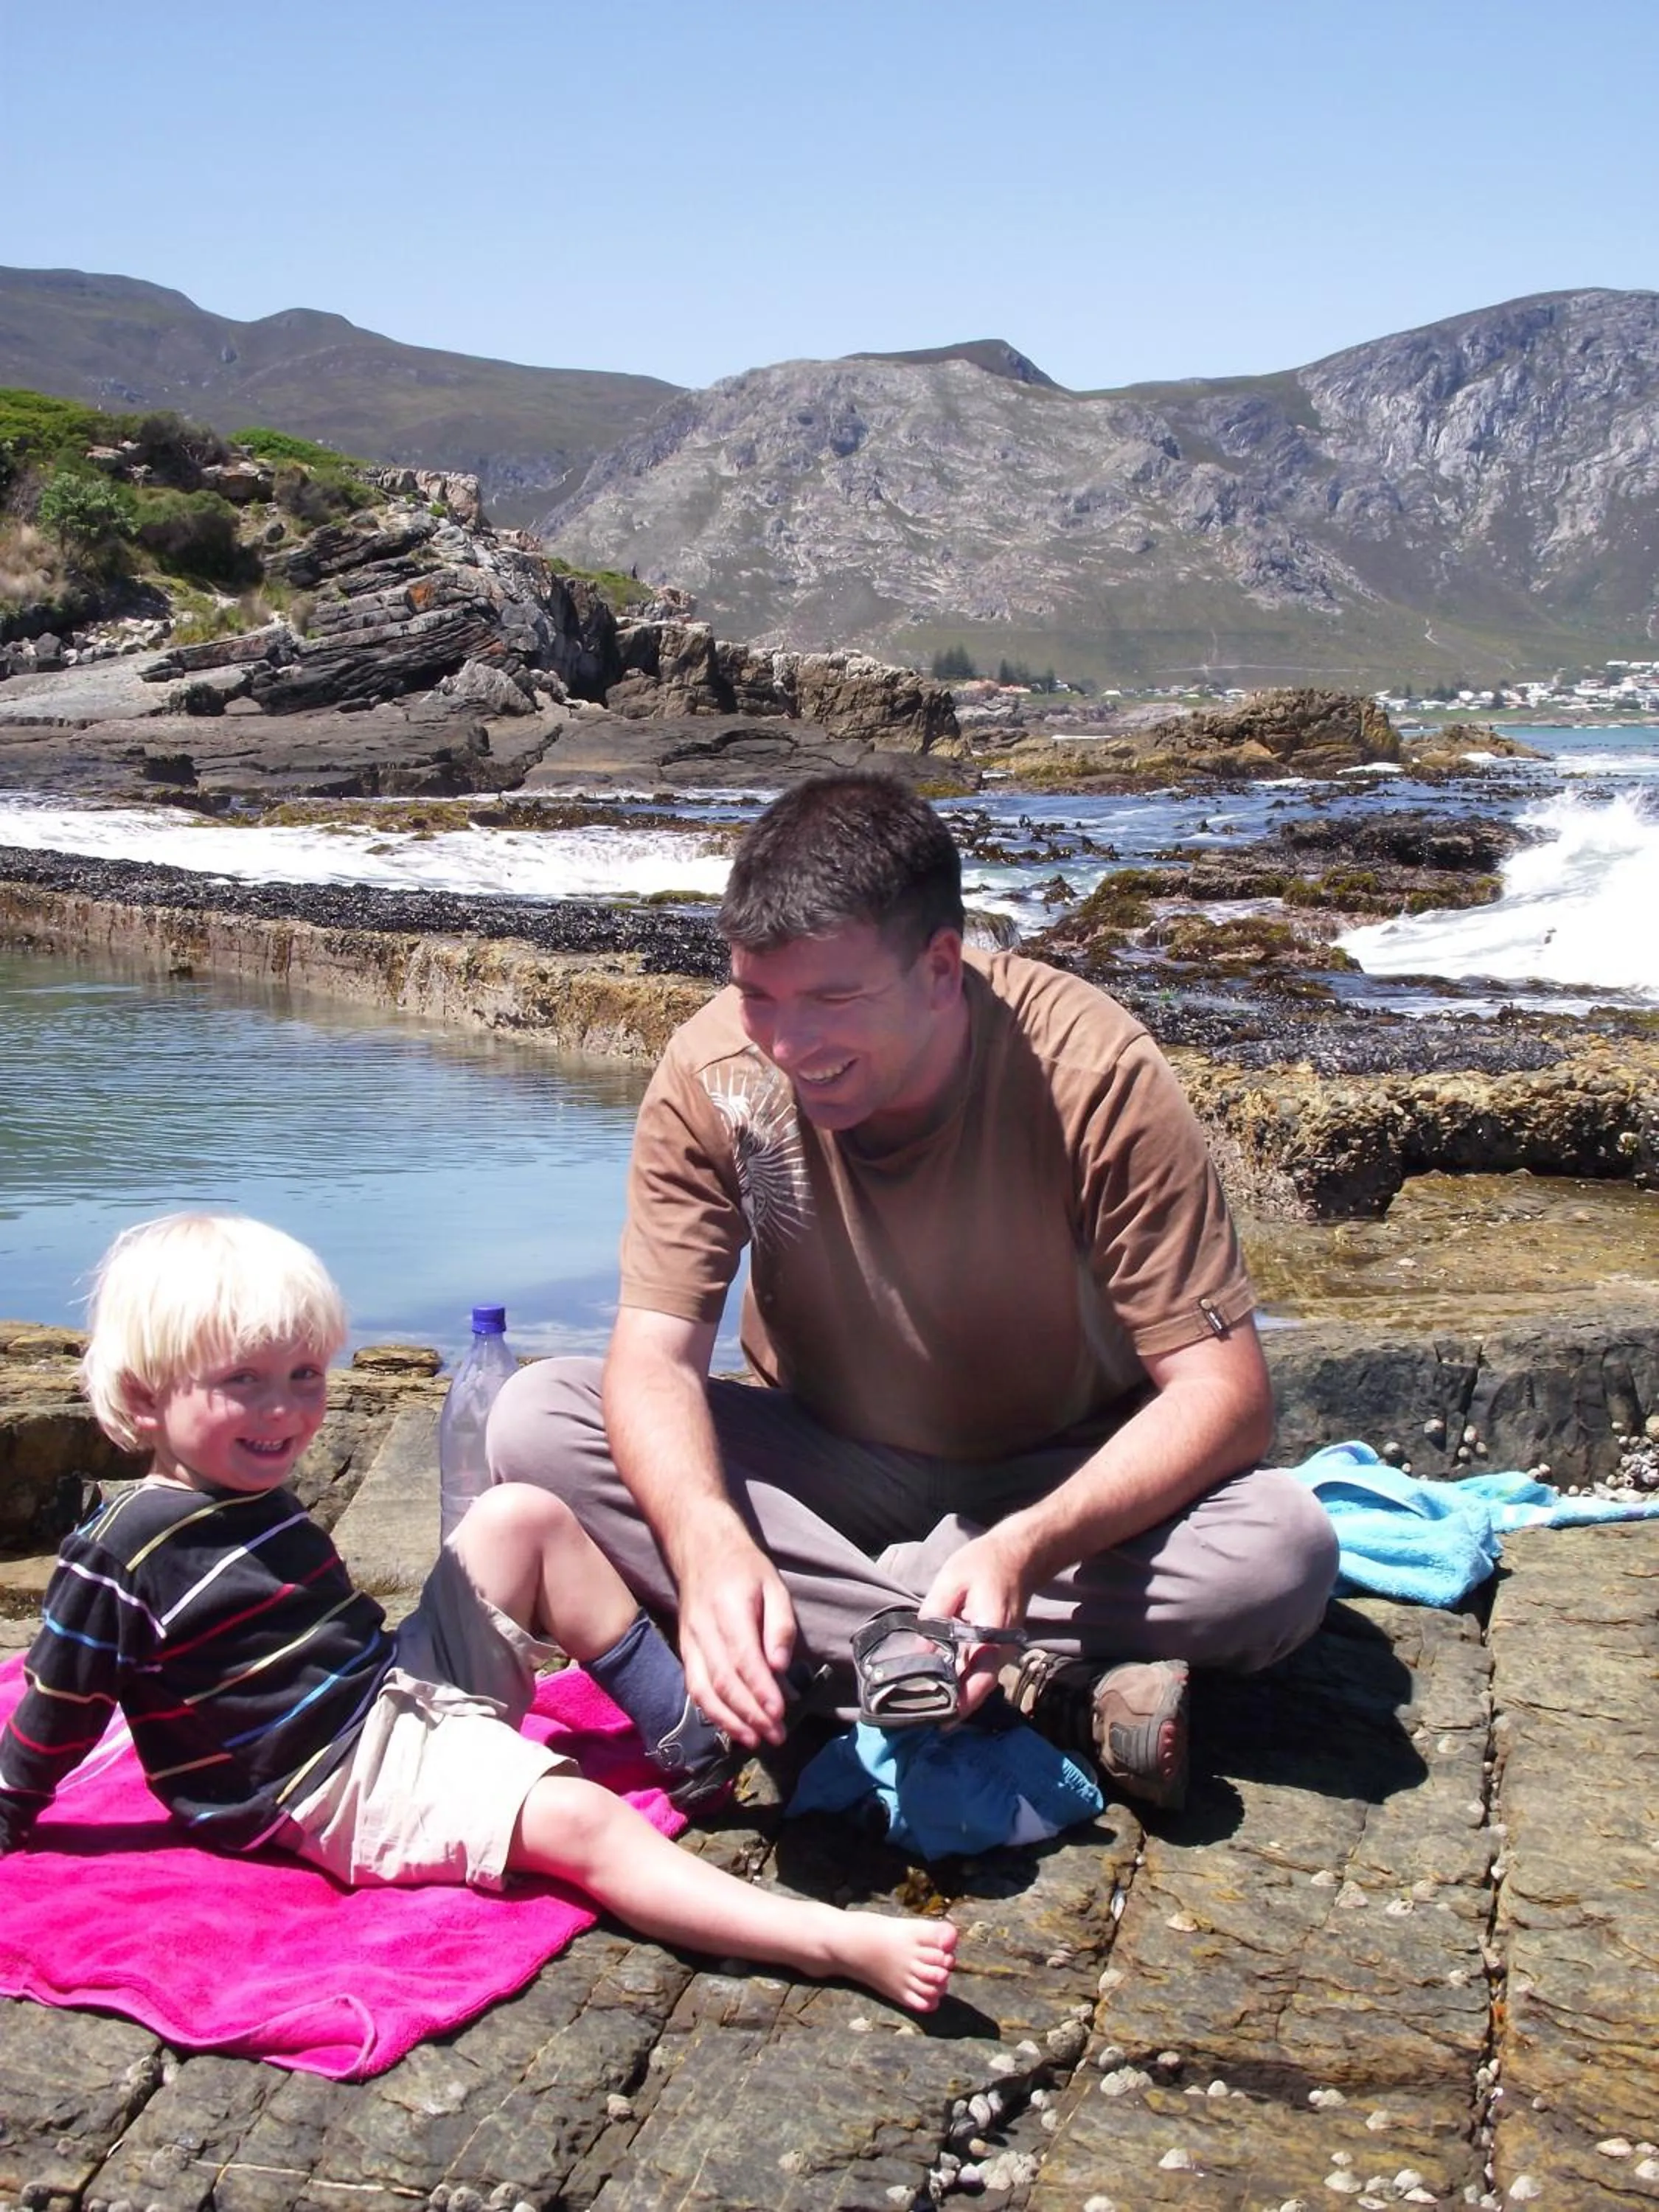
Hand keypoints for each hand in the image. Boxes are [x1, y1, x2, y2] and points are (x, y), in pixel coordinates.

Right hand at [676, 1535, 797, 1748]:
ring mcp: (689, 1641)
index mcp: (729, 1609)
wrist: (700, 1549)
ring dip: (729, 1720)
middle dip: (750, 1714)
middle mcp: (704, 1629)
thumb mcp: (774, 1585)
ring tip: (754, 1740)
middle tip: (776, 1736)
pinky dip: (711, 1711)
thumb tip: (780, 1667)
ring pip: (703, 1690)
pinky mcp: (684, 1650)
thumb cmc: (744, 1568)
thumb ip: (779, 1626)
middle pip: (724, 1681)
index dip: (760, 1691)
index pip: (744, 1659)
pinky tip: (731, 1725)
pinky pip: (693, 1686)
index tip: (779, 1715)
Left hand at [919, 1530, 1032, 1719]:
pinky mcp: (997, 1647)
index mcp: (991, 1633)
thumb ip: (935, 1614)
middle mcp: (1001, 1648)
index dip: (960, 1704)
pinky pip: (979, 1671)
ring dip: (957, 1696)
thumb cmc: (984, 1564)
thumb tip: (920, 1651)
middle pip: (978, 1688)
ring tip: (924, 1707)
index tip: (940, 1724)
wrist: (1019, 1556)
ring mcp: (1002, 1650)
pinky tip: (938, 1684)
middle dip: (953, 1707)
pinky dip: (962, 1681)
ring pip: (979, 1682)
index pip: (977, 1679)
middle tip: (921, 1720)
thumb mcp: (952, 1581)